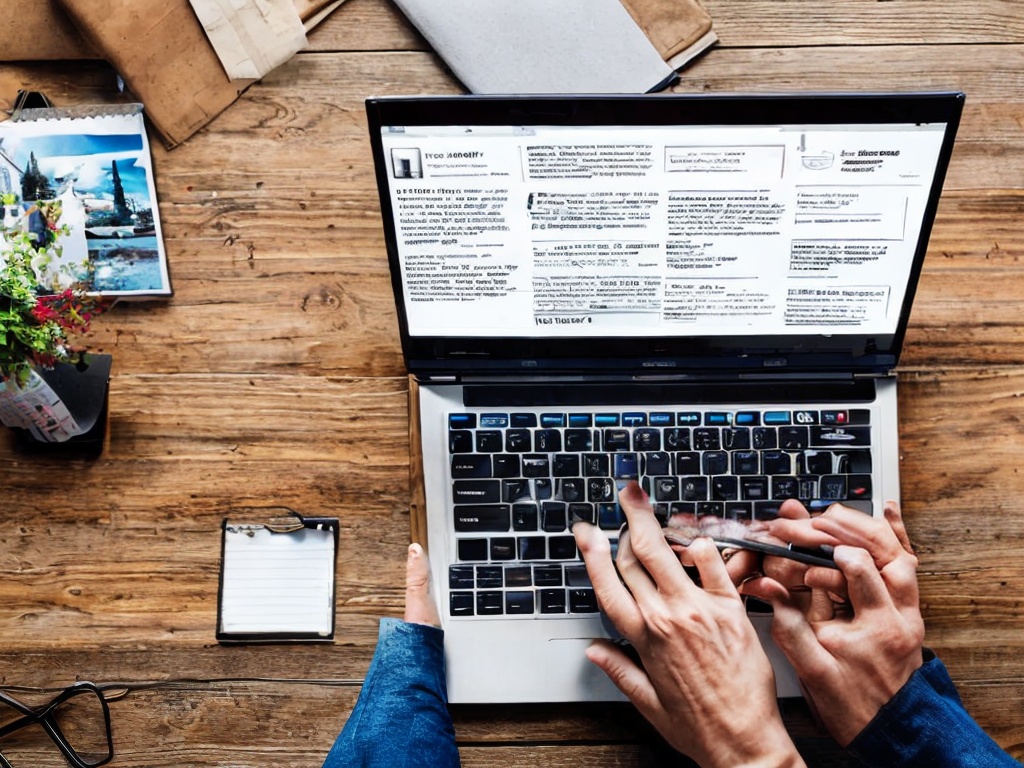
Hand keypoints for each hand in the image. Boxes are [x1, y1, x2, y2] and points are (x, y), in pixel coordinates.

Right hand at [573, 482, 805, 767]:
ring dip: (653, 521)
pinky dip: (700, 546)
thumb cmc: (700, 728)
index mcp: (645, 639)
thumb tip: (595, 650)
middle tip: (623, 496)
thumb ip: (620, 670)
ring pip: (668, 553)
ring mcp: (701, 610)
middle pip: (636, 557)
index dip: (593, 552)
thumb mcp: (648, 703)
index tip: (586, 532)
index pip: (609, 583)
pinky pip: (715, 566)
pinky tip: (692, 534)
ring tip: (645, 501)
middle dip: (625, 520)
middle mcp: (669, 618)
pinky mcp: (732, 611)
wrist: (747, 744)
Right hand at [742, 501, 923, 745]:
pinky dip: (897, 534)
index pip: (856, 568)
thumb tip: (763, 587)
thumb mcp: (812, 669)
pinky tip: (886, 510)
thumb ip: (789, 625)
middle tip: (808, 519)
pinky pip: (906, 562)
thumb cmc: (854, 706)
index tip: (792, 542)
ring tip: (831, 512)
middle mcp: (900, 612)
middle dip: (841, 527)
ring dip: (864, 527)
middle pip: (881, 550)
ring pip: (897, 552)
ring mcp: (908, 609)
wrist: (891, 730)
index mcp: (878, 625)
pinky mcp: (906, 609)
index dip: (822, 551)